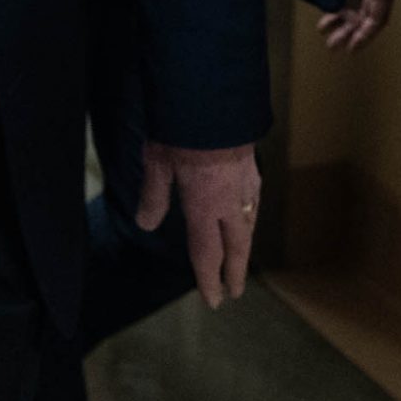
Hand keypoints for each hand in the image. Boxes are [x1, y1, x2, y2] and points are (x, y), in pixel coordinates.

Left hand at [136, 142, 260, 306]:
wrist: (213, 100)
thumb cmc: (181, 130)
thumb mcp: (157, 163)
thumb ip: (154, 196)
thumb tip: (147, 224)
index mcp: (205, 207)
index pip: (207, 254)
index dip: (209, 279)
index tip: (213, 301)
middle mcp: (230, 202)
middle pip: (236, 246)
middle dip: (234, 272)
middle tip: (235, 293)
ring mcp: (245, 184)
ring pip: (249, 224)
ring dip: (244, 246)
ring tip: (240, 259)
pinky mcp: (252, 166)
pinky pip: (253, 202)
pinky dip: (250, 218)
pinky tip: (247, 214)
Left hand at [319, 0, 400, 50]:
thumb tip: (344, 13)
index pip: (377, 19)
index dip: (364, 36)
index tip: (350, 49)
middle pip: (367, 14)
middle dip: (350, 31)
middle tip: (332, 45)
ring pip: (358, 4)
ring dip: (343, 17)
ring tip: (325, 29)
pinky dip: (342, 2)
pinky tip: (329, 9)